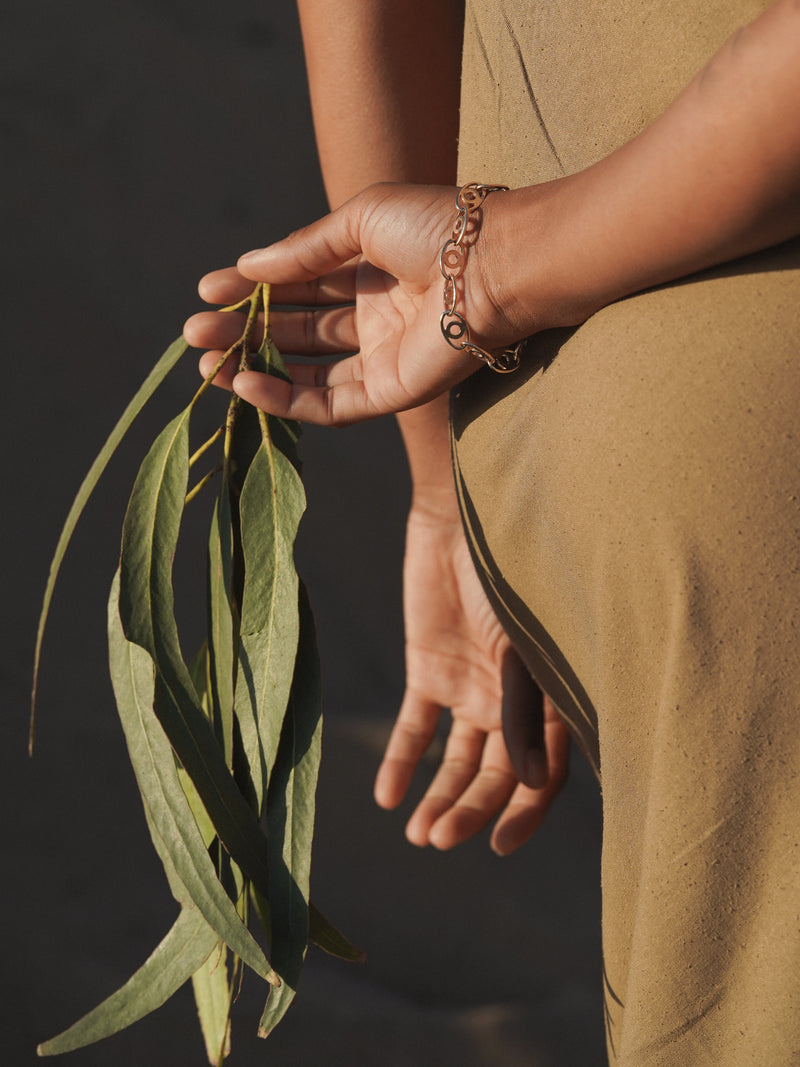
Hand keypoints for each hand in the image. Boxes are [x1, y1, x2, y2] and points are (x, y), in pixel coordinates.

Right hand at [184, 184, 519, 425]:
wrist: (494, 265)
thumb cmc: (438, 228)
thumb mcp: (359, 221)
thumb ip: (303, 250)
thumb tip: (247, 266)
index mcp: (369, 269)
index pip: (298, 283)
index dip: (252, 287)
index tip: (207, 290)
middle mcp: (374, 315)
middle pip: (295, 330)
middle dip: (243, 330)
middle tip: (194, 333)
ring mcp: (382, 357)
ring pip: (306, 371)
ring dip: (255, 368)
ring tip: (206, 361)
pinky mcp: (392, 393)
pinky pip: (329, 405)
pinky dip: (287, 401)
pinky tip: (247, 387)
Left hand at [375, 495, 568, 855]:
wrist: (462, 519)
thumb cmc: (509, 578)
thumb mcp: (521, 649)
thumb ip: (522, 711)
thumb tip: (527, 785)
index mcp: (547, 700)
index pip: (543, 774)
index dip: (525, 812)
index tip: (498, 846)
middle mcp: (510, 704)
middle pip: (495, 775)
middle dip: (470, 810)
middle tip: (438, 839)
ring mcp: (468, 690)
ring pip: (455, 760)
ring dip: (438, 796)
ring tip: (417, 834)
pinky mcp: (427, 673)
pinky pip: (413, 727)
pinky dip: (400, 760)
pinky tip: (385, 796)